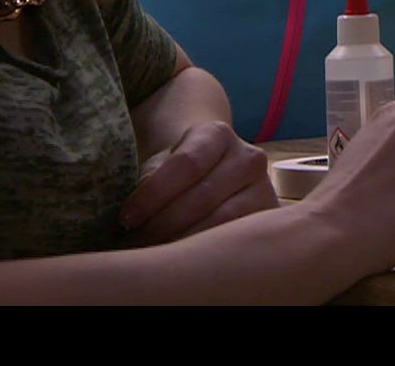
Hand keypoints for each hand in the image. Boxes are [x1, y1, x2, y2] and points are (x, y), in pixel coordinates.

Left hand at [118, 121, 275, 245]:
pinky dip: (205, 251)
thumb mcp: (161, 164)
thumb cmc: (180, 170)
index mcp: (217, 134)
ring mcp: (264, 186)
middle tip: (135, 245)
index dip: (153, 194)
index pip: (186, 163)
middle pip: (202, 196)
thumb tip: (130, 221)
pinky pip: (235, 237)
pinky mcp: (268, 215)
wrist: (216, 168)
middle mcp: (248, 157)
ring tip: (155, 255)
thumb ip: (150, 182)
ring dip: (182, 241)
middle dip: (163, 224)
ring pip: (221, 221)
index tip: (126, 219)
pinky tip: (183, 260)